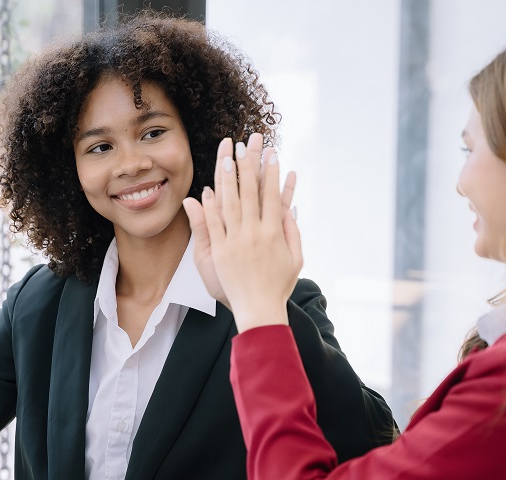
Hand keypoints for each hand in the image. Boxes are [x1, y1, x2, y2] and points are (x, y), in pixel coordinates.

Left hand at [185, 133, 301, 332]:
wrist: (259, 310)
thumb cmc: (279, 285)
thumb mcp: (296, 258)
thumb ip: (292, 231)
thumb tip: (289, 207)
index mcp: (275, 232)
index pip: (271, 194)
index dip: (270, 172)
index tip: (271, 152)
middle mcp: (255, 233)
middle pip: (250, 191)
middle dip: (249, 164)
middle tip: (248, 142)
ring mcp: (236, 241)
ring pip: (230, 202)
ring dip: (229, 177)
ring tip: (227, 155)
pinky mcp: (220, 252)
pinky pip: (213, 224)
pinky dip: (210, 206)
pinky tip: (209, 188)